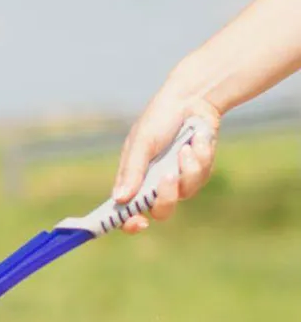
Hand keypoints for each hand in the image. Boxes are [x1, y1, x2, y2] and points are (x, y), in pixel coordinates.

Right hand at [112, 93, 219, 233]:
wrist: (193, 99)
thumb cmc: (160, 118)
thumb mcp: (142, 143)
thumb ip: (132, 171)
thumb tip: (119, 199)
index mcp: (133, 181)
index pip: (126, 212)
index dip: (129, 222)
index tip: (137, 221)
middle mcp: (154, 185)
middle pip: (160, 212)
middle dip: (166, 197)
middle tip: (169, 176)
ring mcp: (177, 180)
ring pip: (184, 193)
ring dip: (188, 168)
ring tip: (186, 146)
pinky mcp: (198, 172)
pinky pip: (201, 177)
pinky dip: (200, 157)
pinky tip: (197, 140)